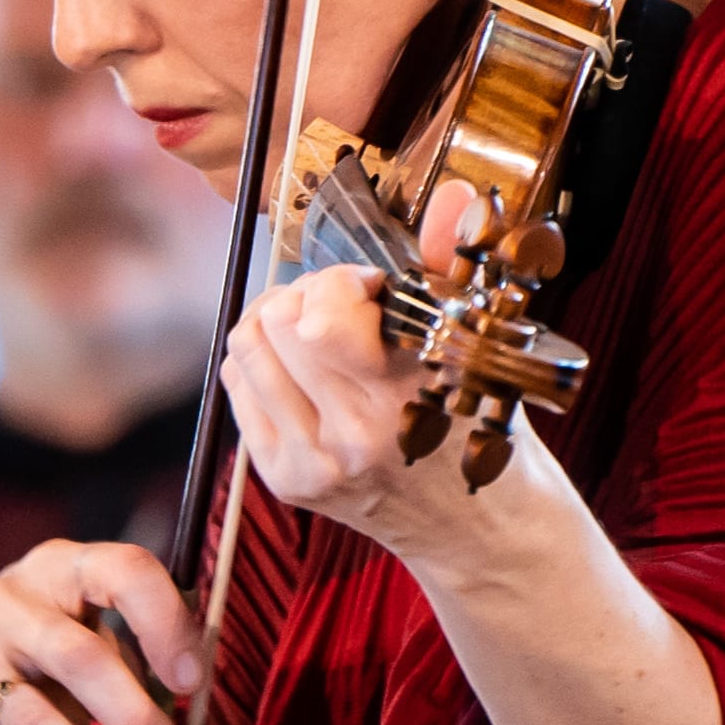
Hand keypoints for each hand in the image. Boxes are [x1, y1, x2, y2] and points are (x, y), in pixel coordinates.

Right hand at [0, 540, 201, 724]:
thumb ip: (141, 659)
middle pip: (76, 658)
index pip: (120, 573)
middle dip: (134, 721)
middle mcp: (7, 602)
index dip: (163, 623)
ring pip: (35, 723)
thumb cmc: (50, 651)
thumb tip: (195, 721)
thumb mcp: (90, 628)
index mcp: (62, 568)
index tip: (193, 682)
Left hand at [221, 179, 495, 554]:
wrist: (481, 530)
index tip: (373, 287)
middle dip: (304, 294)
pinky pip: (238, 388)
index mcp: (404, 399)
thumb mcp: (482, 347)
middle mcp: (349, 436)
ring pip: (244, 352)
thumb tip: (452, 195)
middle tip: (339, 302)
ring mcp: (309, 463)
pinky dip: (261, 362)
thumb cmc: (485, 425)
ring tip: (316, 326)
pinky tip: (302, 367)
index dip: (340, 283)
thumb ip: (452, 266)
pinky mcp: (282, 480)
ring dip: (274, 323)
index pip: (321, 319)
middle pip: (273, 326)